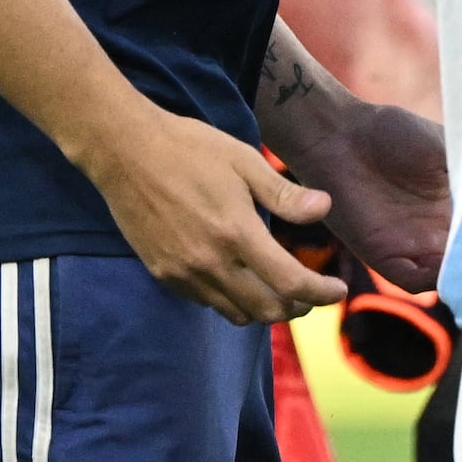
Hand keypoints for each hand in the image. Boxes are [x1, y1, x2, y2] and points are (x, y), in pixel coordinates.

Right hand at [81, 101, 345, 325]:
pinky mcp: (163, 273)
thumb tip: (326, 208)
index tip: (338, 289)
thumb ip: (284, 194)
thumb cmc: (188, 148)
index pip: (291, 283)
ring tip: (275, 289)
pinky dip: (230, 299)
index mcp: (236, 232)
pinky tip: (234, 276)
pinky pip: (206, 302)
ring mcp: (183, 272)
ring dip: (263, 308)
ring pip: (236, 313)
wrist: (123, 150)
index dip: (321, 293)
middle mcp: (211, 262)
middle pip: (267, 310)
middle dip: (296, 307)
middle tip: (308, 293)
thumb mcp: (243, 160)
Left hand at [268, 82, 452, 300]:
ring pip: (451, 276)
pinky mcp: (385, 256)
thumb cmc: (391, 132)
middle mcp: (440, 232)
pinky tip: (450, 264)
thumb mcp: (444, 145)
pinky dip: (435, 279)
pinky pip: (416, 281)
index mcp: (459, 206)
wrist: (338, 134)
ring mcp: (414, 247)